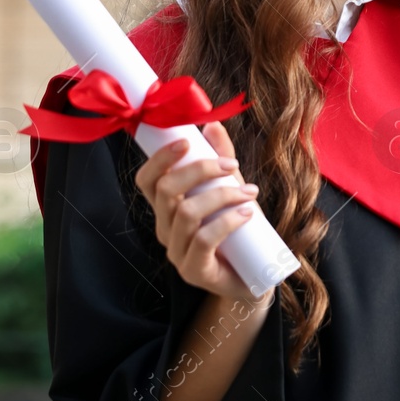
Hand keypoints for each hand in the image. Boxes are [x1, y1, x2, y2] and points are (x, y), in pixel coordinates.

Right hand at [135, 121, 266, 304]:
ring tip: (250, 192)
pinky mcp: (195, 271)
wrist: (252, 276)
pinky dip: (228, 221)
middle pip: (166, 191)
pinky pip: (205, 239)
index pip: (147, 181)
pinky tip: (247, 213)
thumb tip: (212, 124)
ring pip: (187, 213)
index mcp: (166, 209)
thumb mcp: (229, 190)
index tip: (187, 141)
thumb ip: (219, 159)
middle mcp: (164, 230)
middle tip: (232, 166)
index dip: (160, 158)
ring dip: (222, 195)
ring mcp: (177, 253)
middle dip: (200, 171)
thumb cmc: (237, 230)